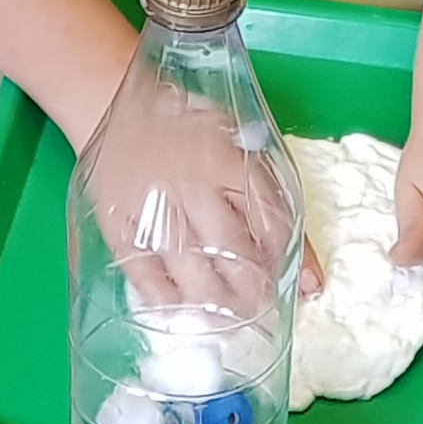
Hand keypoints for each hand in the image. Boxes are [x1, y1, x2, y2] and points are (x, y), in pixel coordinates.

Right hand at [82, 103, 310, 318]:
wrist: (113, 101)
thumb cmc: (187, 127)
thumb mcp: (240, 143)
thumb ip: (275, 200)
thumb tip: (310, 275)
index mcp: (229, 160)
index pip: (270, 222)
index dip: (282, 260)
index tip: (287, 284)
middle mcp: (193, 185)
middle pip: (232, 252)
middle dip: (254, 292)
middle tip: (262, 312)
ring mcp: (153, 207)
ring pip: (191, 269)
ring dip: (215, 305)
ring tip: (229, 322)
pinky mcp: (119, 223)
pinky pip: (143, 273)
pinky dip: (164, 299)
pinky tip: (182, 312)